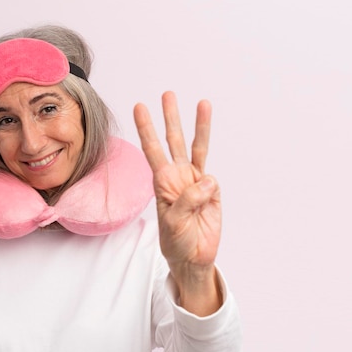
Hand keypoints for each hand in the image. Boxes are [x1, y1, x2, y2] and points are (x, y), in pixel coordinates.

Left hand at [134, 91, 221, 314]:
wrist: (193, 257)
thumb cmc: (177, 241)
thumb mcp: (175, 224)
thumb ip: (188, 201)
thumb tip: (207, 179)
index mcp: (162, 182)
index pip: (152, 149)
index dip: (146, 128)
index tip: (139, 107)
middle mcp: (177, 177)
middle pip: (173, 141)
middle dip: (170, 118)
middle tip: (167, 94)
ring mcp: (195, 182)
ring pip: (196, 148)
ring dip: (198, 126)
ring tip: (203, 103)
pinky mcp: (211, 191)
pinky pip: (211, 176)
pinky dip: (210, 176)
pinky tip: (207, 184)